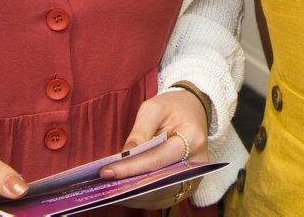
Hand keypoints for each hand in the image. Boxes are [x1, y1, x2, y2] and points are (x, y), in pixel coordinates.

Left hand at [98, 90, 208, 207]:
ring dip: (136, 196)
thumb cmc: (173, 107)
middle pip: (160, 183)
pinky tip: (126, 191)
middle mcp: (198, 163)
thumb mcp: (154, 108)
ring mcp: (195, 177)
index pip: (157, 159)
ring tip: (112, 190)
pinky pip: (164, 197)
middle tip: (106, 186)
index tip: (106, 172)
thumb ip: (139, 132)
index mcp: (192, 138)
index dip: (131, 167)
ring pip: (162, 195)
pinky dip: (144, 197)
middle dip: (131, 186)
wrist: (194, 110)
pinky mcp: (188, 185)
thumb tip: (124, 156)